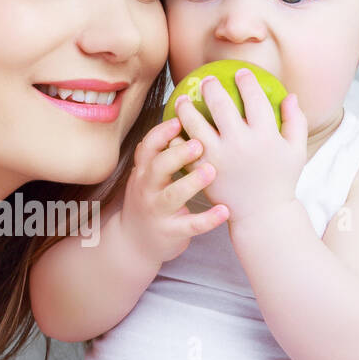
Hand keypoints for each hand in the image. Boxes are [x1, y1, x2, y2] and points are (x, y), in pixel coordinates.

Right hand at [116, 116, 230, 266]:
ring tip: (212, 171)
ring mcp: (157, 211)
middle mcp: (146, 189)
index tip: (179, 120)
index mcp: (144, 171)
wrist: (134, 243)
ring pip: (171, 195)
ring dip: (191, 182)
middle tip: (199, 144)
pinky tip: (224, 211)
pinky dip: (207, 219)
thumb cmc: (150, 200)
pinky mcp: (170, 232)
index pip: (147, 147)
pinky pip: (190, 226)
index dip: (161, 133)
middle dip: (176, 154)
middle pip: (157, 167)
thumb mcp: (148, 176)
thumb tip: (187, 116)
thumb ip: (163, 153)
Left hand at [173, 71, 307, 227]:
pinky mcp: (203, 171)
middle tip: (206, 80)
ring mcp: (219, 157)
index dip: (246, 81)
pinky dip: (177, 137)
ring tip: (183, 99)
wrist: (262, 215)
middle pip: (220, 104)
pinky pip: (185, 149)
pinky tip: (175, 128)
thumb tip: (291, 95)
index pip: (254, 98)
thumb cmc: (281, 181)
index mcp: (265, 135)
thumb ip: (296, 122)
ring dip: (186, 108)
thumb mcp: (296, 151)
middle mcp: (241, 143)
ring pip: (195, 123)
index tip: (240, 73)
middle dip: (211, 87)